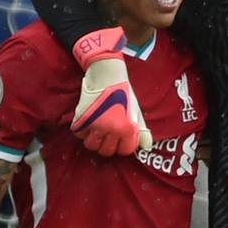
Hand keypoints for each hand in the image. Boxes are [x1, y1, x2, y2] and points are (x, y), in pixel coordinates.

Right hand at [70, 27, 151, 155]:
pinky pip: (79, 135)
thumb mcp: (136, 111)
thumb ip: (141, 131)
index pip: (123, 151)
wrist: (107, 76)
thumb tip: (147, 147)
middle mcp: (108, 129)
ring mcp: (93, 124)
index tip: (121, 138)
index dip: (123, 146)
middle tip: (109, 136)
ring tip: (99, 132)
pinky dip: (83, 133)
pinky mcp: (81, 118)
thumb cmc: (124, 94)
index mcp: (124, 128)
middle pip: (105, 151)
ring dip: (95, 141)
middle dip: (108, 146)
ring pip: (91, 145)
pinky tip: (89, 125)